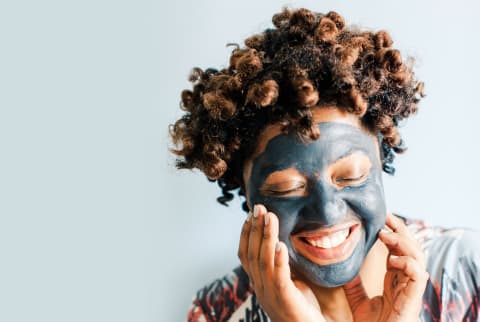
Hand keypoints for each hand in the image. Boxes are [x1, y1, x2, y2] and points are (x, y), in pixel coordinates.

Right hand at [238, 204, 325, 321]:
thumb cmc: (304, 312)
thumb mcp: (290, 284)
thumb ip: (283, 268)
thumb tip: (283, 244)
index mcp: (260, 284)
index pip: (246, 256)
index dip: (246, 234)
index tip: (251, 215)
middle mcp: (261, 289)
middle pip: (252, 254)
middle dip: (255, 229)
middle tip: (259, 208)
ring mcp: (271, 296)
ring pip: (263, 262)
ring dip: (266, 237)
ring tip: (270, 218)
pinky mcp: (286, 302)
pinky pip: (279, 279)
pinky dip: (279, 261)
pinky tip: (281, 244)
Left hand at [343, 213, 427, 321]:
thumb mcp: (359, 301)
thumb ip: (353, 285)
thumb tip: (342, 268)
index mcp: (396, 279)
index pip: (399, 249)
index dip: (393, 232)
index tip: (380, 218)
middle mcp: (406, 281)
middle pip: (412, 248)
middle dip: (401, 230)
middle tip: (385, 217)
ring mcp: (411, 289)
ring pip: (418, 257)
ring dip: (403, 242)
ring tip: (385, 235)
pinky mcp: (412, 299)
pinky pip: (417, 275)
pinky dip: (408, 263)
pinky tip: (393, 259)